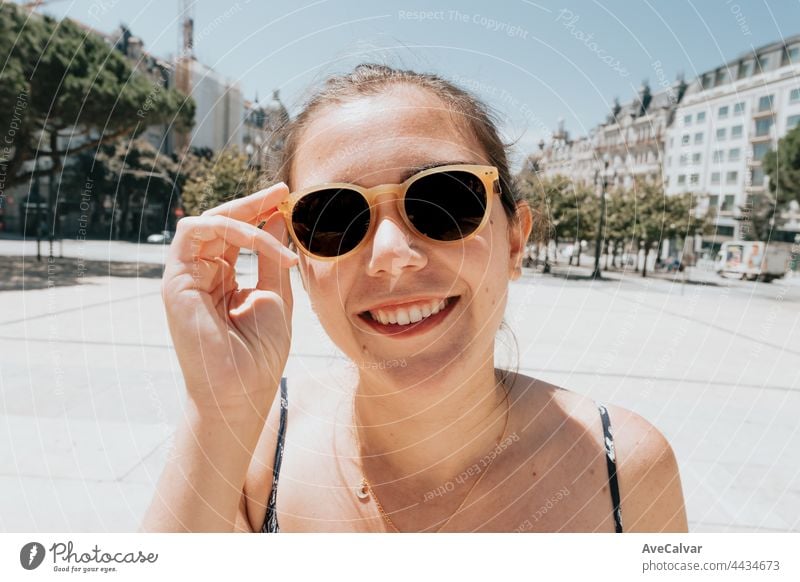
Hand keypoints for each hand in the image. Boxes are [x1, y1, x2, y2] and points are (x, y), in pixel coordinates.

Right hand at [161, 182, 298, 421]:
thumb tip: (276, 219)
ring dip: (244, 215)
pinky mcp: (175, 280)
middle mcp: (200, 275)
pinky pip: (196, 233)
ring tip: (276, 213)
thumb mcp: (275, 297)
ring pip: (207, 222)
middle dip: (252, 203)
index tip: (286, 198)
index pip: (236, 236)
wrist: (242, 391)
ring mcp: (185, 277)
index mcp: (222, 281)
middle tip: (281, 191)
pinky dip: (230, 229)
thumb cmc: (260, 354)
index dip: (258, 214)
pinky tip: (260, 241)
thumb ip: (270, 258)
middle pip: (220, 223)